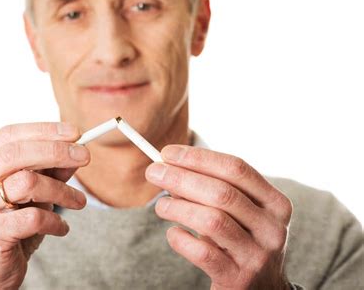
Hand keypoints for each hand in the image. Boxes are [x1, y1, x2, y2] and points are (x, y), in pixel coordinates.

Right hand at [0, 122, 89, 288]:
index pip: (8, 135)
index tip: (75, 132)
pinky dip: (55, 220)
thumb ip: (49, 171)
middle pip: (15, 153)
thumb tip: (76, 151)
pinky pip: (33, 217)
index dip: (44, 130)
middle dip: (56, 151)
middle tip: (85, 156)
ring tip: (79, 202)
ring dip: (62, 190)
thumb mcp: (31, 194)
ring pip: (27, 183)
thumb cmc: (11, 226)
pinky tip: (61, 228)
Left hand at [146, 145, 292, 289]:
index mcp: (275, 203)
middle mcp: (272, 228)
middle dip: (181, 178)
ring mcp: (257, 255)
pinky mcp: (238, 279)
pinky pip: (202, 253)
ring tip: (160, 206)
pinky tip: (173, 234)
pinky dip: (181, 239)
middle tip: (153, 172)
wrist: (261, 289)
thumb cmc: (242, 240)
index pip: (236, 169)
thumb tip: (169, 167)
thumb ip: (211, 190)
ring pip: (212, 220)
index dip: (199, 158)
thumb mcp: (239, 213)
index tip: (168, 152)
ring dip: (178, 207)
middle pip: (222, 192)